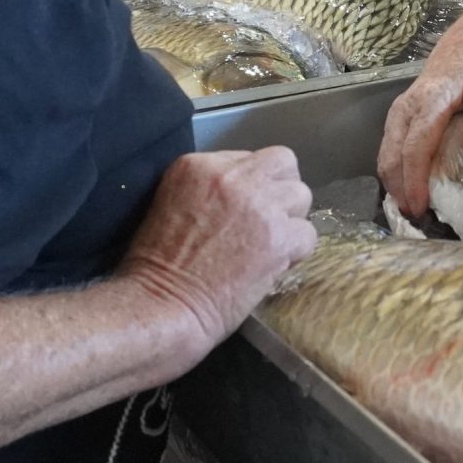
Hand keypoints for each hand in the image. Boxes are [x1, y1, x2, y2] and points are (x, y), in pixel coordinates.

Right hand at [119, 148, 315, 351]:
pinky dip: (296, 251)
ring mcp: (259, 206)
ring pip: (301, 195)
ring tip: (271, 243)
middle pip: (282, 163)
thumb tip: (245, 194)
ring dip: (291, 219)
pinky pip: (307, 234)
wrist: (163, 304)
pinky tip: (275, 265)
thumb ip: (209, 189)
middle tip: (270, 216)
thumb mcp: (171, 203)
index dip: (252, 185)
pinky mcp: (279, 238)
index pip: (248, 159)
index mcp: (199, 166)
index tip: (243, 210)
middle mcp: (232, 178)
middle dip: (281, 187)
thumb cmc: (156, 265)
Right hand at [379, 42, 462, 215]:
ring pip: (386, 155)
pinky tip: (405, 190)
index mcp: (427, 103)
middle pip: (393, 155)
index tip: (419, 204)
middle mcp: (405, 110)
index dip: (414, 178)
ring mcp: (397, 115)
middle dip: (400, 188)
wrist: (458, 52)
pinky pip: (388, 150)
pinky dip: (393, 173)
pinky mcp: (396, 121)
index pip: (415, 147)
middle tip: (414, 216)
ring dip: (394, 184)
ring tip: (409, 209)